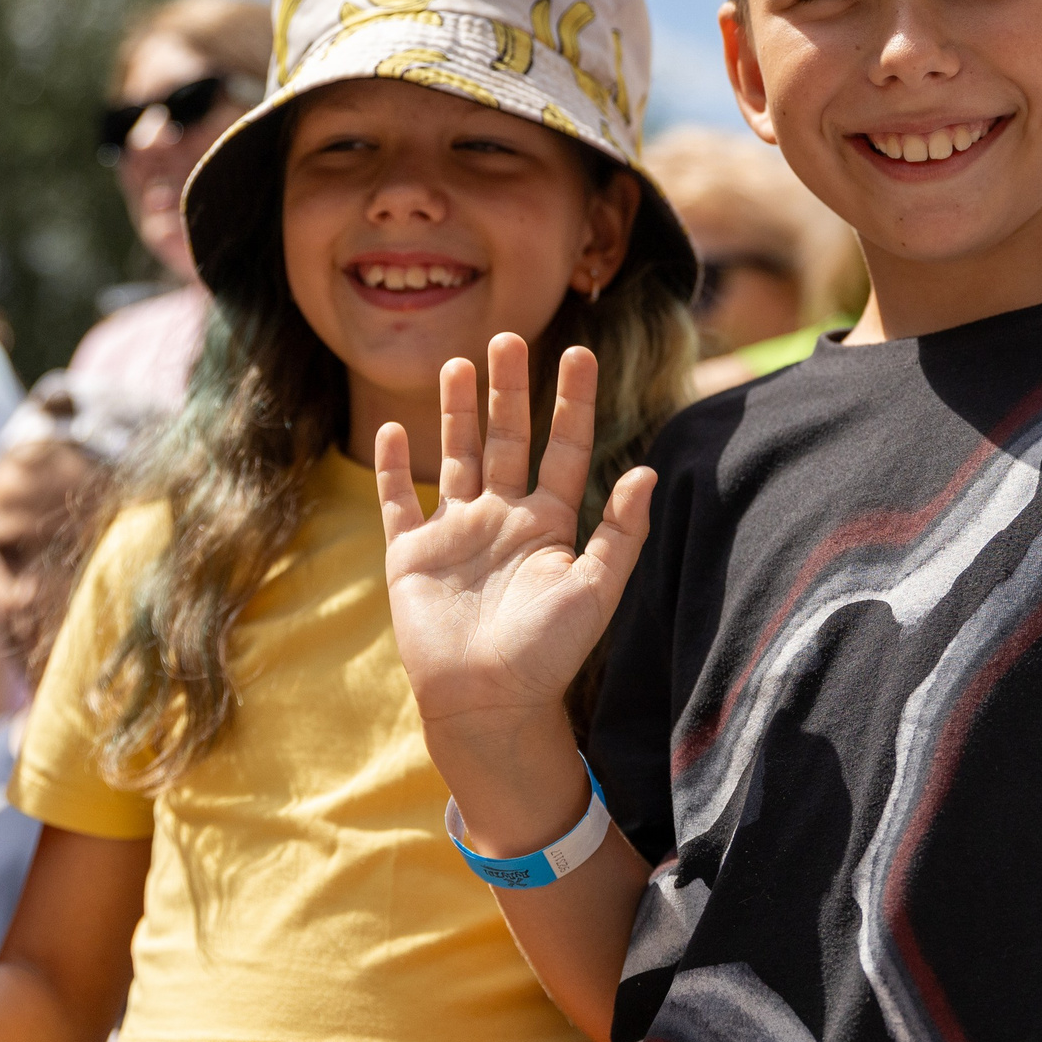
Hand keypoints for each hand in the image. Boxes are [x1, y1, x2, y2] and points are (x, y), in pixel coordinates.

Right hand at [376, 336, 655, 739]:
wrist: (487, 705)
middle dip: (510, 390)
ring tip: (458, 364)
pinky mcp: (412, 555)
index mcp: (549, 524)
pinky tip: (393, 428)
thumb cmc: (547, 655)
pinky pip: (399, 501)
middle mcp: (503, 519)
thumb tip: (648, 471)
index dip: (572, 403)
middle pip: (507, 438)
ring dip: (457, 412)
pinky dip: (393, 466)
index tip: (580, 354)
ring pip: (456, 456)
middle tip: (509, 337)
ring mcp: (456, 534)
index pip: (565, 448)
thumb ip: (619, 532)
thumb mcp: (595, 590)